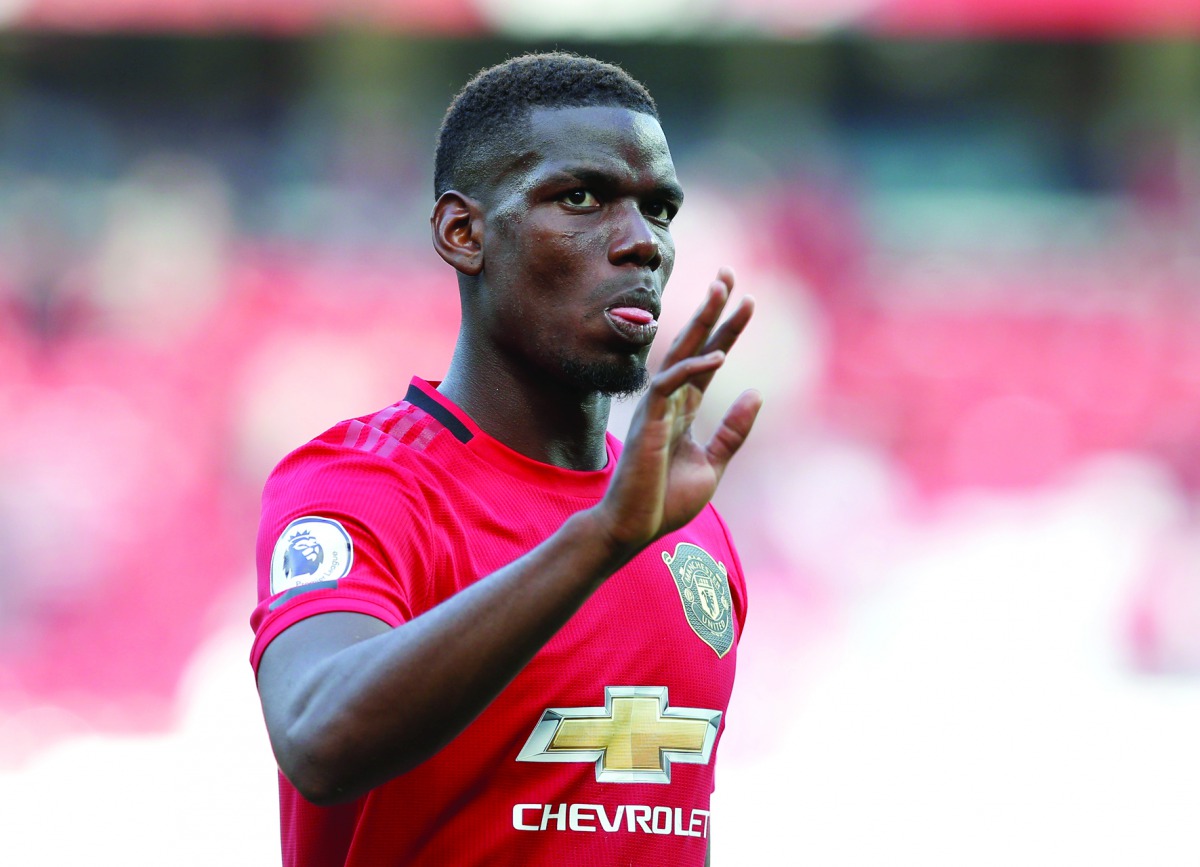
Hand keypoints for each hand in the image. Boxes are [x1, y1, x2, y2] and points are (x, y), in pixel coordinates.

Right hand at [595, 267, 761, 555]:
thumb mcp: (712, 463)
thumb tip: (756, 392)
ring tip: (722, 292)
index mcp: (684, 409)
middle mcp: (669, 401)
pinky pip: (669, 386)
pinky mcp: (647, 423)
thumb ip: (733, 430)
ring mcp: (656, 409)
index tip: (746, 301)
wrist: (634, 527)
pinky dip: (693, 369)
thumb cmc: (665, 500)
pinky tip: (718, 356)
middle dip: (710, 309)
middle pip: (693, 344)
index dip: (726, 330)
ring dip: (701, 322)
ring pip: (679, 354)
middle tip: (728, 274)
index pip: (708, 359)